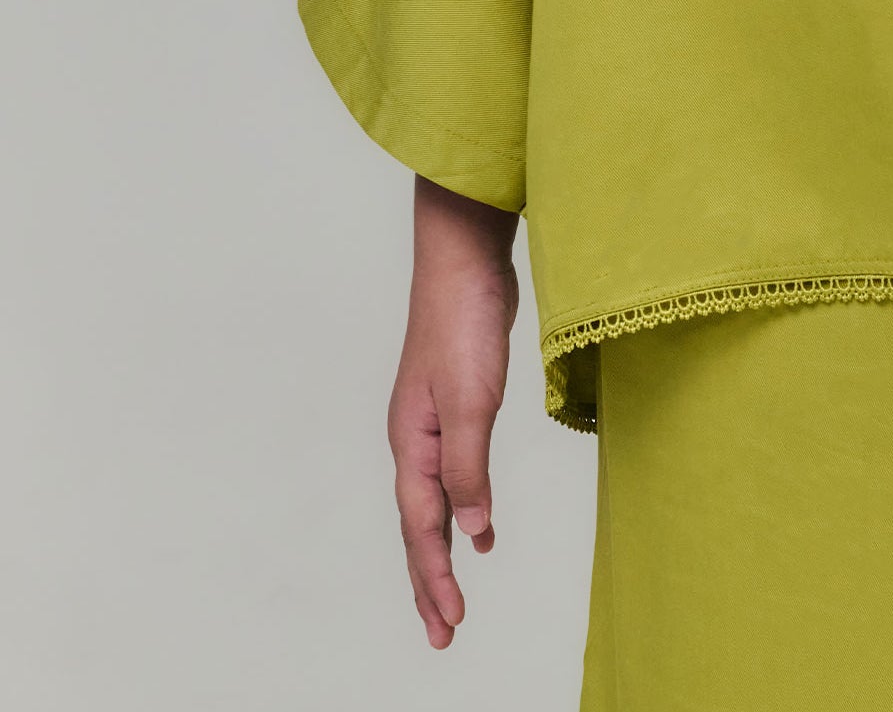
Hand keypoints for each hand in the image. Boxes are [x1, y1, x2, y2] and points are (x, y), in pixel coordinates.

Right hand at [388, 176, 521, 648]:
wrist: (466, 258)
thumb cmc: (463, 320)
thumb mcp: (471, 399)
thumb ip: (468, 467)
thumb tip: (470, 532)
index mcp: (410, 442)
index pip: (421, 526)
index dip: (434, 577)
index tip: (450, 625)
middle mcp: (413, 439)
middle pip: (417, 525)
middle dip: (427, 582)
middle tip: (442, 635)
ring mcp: (431, 422)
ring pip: (432, 504)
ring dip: (441, 552)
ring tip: (452, 598)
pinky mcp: (454, 405)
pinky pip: (452, 475)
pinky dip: (461, 510)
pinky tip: (481, 524)